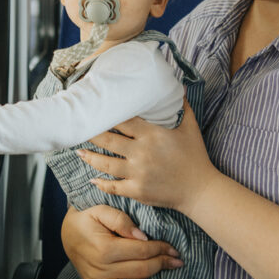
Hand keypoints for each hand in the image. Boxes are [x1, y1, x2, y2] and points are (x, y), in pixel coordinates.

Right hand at [62, 205, 182, 278]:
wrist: (65, 233)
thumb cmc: (84, 218)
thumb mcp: (100, 210)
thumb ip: (121, 220)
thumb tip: (142, 236)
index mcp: (104, 249)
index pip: (141, 251)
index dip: (160, 249)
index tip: (173, 248)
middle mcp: (102, 268)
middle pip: (142, 269)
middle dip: (162, 263)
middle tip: (177, 260)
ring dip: (154, 275)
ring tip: (168, 267)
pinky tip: (150, 276)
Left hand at [78, 100, 213, 212]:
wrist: (200, 190)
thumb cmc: (195, 156)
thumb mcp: (191, 128)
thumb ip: (182, 107)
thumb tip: (179, 87)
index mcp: (152, 134)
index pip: (123, 121)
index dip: (107, 115)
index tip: (95, 109)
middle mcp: (141, 152)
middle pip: (109, 141)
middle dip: (92, 134)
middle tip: (78, 128)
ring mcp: (137, 173)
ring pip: (106, 164)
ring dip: (90, 157)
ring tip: (78, 151)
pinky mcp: (137, 190)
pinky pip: (114, 186)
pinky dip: (101, 183)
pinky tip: (92, 178)